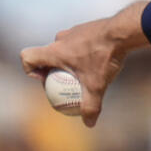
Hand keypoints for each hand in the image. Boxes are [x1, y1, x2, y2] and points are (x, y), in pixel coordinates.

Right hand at [19, 1, 150, 126]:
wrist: (124, 31)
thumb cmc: (105, 57)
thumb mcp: (97, 86)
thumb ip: (90, 106)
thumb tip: (88, 123)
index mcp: (54, 51)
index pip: (27, 57)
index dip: (30, 70)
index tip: (47, 80)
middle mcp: (61, 39)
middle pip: (47, 55)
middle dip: (54, 69)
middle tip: (70, 81)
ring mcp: (74, 30)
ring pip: (65, 47)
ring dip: (71, 59)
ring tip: (88, 71)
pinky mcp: (88, 27)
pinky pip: (80, 41)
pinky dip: (85, 51)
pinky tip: (102, 59)